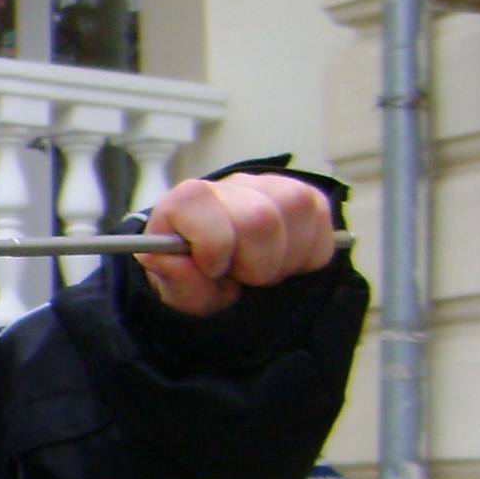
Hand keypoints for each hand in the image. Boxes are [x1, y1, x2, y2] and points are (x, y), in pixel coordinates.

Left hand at [137, 172, 337, 316]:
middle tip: (245, 278)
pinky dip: (310, 253)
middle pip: (260, 216)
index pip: (201, 204)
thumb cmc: (197, 280)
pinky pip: (321, 217)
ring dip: (287, 257)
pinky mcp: (305, 197)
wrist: (224, 279)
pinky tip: (286, 262)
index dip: (214, 247)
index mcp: (187, 201)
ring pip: (298, 207)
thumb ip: (173, 278)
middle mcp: (230, 185)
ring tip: (265, 271)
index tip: (214, 269)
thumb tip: (157, 256)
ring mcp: (270, 186)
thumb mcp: (178, 293)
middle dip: (257, 263)